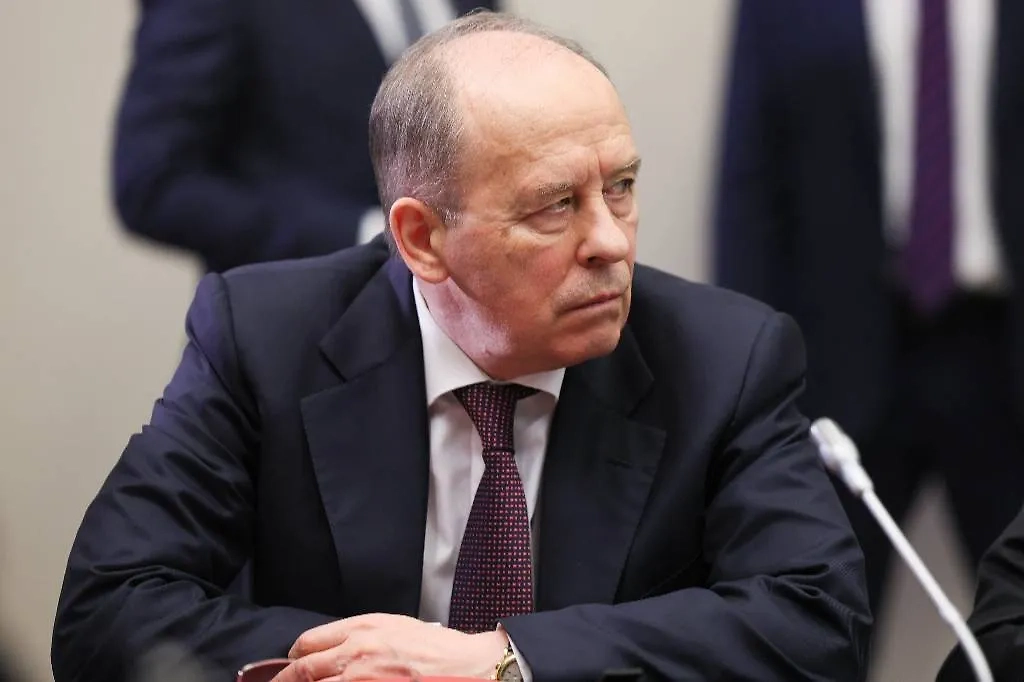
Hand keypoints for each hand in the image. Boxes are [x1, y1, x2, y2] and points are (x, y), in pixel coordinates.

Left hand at [271, 613, 506, 680]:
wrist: (465, 666)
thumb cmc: (436, 648)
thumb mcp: (394, 626)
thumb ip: (360, 635)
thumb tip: (333, 650)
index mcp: (362, 628)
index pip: (308, 642)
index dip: (294, 656)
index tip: (291, 664)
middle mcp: (356, 652)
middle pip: (303, 670)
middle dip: (285, 680)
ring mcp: (361, 679)